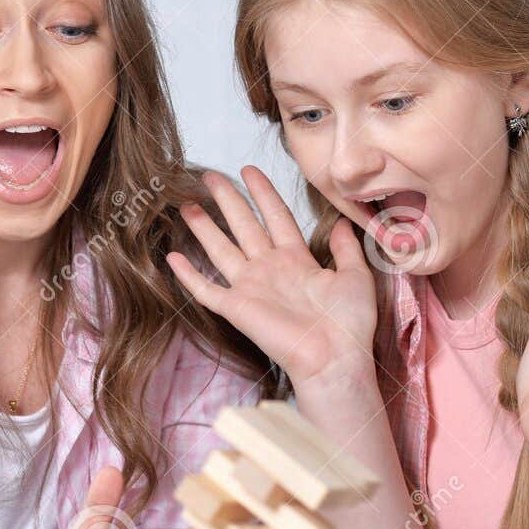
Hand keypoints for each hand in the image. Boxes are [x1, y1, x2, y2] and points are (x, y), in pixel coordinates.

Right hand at [166, 167, 377, 387]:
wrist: (335, 357)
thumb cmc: (349, 322)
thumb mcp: (355, 275)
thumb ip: (345, 248)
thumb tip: (343, 221)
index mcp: (297, 260)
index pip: (275, 217)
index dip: (262, 193)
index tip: (248, 170)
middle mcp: (270, 269)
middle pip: (243, 225)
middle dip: (227, 200)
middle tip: (209, 176)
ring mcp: (251, 287)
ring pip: (221, 249)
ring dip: (203, 227)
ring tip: (186, 204)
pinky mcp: (237, 309)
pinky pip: (207, 289)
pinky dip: (188, 275)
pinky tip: (172, 258)